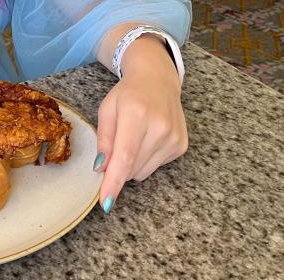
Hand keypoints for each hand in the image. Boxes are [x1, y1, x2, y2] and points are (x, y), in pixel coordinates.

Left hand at [95, 39, 185, 213]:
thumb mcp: (107, 109)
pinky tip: (148, 138)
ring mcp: (174, 137)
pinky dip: (146, 158)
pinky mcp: (181, 146)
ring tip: (134, 137)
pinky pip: (155, 166)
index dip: (114, 181)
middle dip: (118, 167)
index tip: (106, 202)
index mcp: (137, 114)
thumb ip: (104, 140)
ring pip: (143, 172)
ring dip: (132, 163)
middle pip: (132, 168)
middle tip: (115, 145)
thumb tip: (102, 168)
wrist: (158, 80)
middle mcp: (160, 127)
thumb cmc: (128, 94)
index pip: (125, 156)